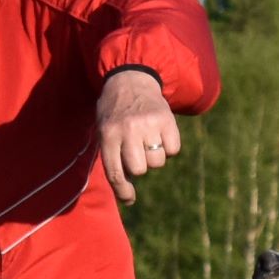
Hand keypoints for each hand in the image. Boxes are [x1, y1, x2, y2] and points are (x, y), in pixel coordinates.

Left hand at [96, 67, 179, 202]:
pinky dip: (169, 147)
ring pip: (157, 161)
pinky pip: (173, 150)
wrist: (130, 79)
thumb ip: (113, 158)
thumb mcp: (105, 131)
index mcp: (108, 135)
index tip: (129, 199)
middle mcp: (128, 130)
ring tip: (148, 140)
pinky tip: (160, 135)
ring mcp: (148, 124)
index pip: (115, 172)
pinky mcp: (167, 120)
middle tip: (137, 152)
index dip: (123, 191)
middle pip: (139, 169)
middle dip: (140, 166)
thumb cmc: (115, 114)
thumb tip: (128, 193)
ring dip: (154, 156)